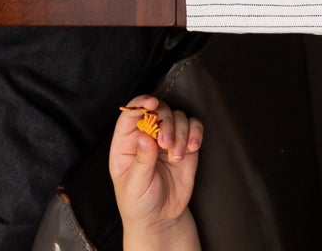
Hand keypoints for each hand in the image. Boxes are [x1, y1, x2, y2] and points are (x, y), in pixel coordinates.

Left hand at [109, 95, 200, 245]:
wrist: (160, 217)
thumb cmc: (139, 203)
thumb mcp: (135, 186)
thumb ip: (141, 161)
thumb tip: (145, 136)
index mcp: (126, 145)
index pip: (130, 115)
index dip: (140, 104)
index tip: (152, 104)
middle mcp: (146, 137)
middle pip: (158, 111)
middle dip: (166, 123)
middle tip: (166, 143)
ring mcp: (167, 140)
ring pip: (178, 117)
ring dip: (181, 132)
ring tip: (177, 156)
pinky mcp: (185, 146)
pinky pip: (194, 127)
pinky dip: (196, 134)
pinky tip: (192, 148)